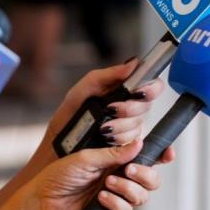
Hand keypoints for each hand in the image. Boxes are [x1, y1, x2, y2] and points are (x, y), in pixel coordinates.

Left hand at [34, 139, 173, 209]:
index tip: (168, 153)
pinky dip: (116, 203)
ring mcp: (118, 195)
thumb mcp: (86, 157)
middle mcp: (122, 176)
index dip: (162, 154)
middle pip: (153, 178)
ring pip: (143, 195)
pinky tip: (101, 197)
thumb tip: (139, 144)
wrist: (42, 201)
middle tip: (129, 169)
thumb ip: (114, 152)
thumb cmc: (59, 175)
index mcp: (119, 159)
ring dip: (128, 188)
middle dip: (146, 174)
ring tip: (108, 183)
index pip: (148, 156)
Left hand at [45, 59, 166, 148]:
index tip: (139, 92)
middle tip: (111, 109)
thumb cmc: (68, 117)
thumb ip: (108, 74)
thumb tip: (133, 64)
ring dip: (121, 126)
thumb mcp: (84, 89)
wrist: (57, 145)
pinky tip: (107, 138)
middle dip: (130, 108)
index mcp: (123, 90)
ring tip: (102, 128)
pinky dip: (120, 139)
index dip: (152, 88)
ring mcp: (128, 127)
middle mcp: (130, 107)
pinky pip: (133, 141)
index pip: (152, 85)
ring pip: (139, 124)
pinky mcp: (126, 145)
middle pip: (147, 105)